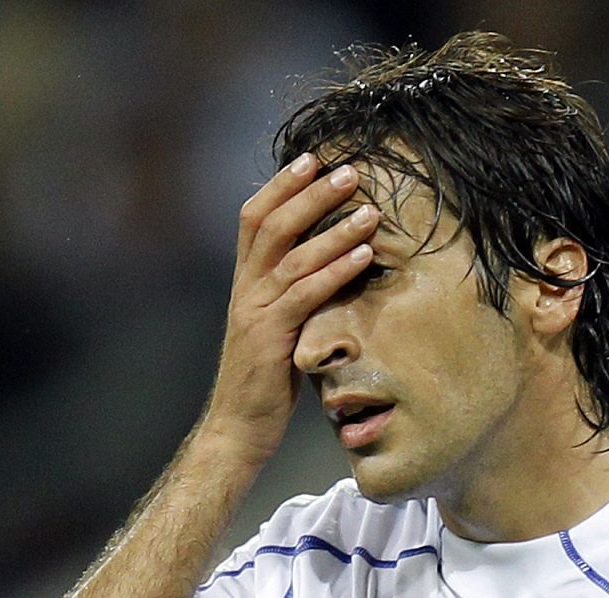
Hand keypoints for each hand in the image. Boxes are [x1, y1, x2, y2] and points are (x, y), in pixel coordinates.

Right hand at [204, 153, 378, 462]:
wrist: (238, 428)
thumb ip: (294, 294)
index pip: (253, 219)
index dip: (280, 186)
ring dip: (333, 229)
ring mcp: (254, 312)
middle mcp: (245, 290)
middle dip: (311, 194)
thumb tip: (334, 263)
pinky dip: (335, 271)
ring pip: (292, 257)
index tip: (312, 159)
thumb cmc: (265, 381)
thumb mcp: (278, 327)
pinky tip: (364, 255)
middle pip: (272, 225)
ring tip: (370, 210)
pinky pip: (304, 295)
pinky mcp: (269, 338)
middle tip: (350, 171)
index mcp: (245, 283)